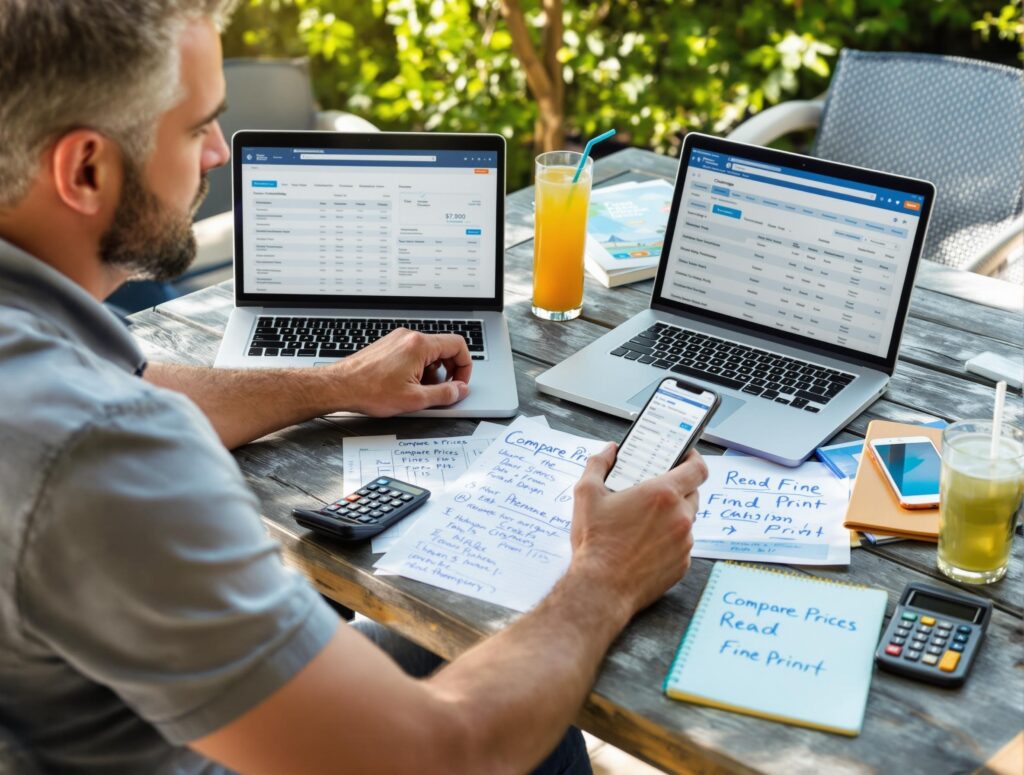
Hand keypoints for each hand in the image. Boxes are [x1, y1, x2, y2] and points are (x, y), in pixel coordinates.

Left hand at [332, 328, 471, 415]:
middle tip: (442, 389)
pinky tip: (406, 384)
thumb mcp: (414, 399)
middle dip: (448, 371)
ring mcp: (397, 339)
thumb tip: (459, 390)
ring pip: (428, 352)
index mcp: (419, 345)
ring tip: (419, 390)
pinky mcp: (388, 346)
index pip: (458, 345)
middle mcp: (409, 337)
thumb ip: (444, 394)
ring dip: (431, 371)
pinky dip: (417, 368)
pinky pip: (413, 353)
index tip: (460, 382)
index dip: (465, 366)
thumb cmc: (369, 390)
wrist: (340, 386)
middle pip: (443, 348)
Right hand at [569, 445, 706, 614]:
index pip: (697, 469)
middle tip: (654, 491)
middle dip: (677, 488)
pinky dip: (668, 540)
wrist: (601, 588)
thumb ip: (599, 464)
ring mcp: (684, 542)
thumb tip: (609, 451)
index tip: (685, 456)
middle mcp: (679, 517)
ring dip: (671, 516)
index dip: (694, 459)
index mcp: (662, 494)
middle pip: (692, 493)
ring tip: (645, 521)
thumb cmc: (595, 542)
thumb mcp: (586, 494)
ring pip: (686, 520)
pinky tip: (646, 544)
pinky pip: (681, 544)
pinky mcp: (683, 564)